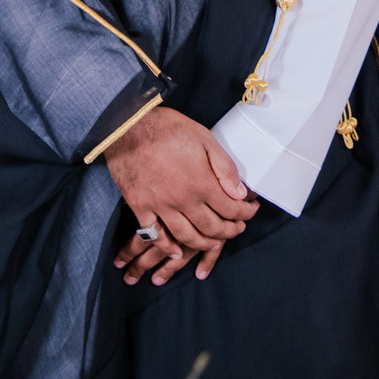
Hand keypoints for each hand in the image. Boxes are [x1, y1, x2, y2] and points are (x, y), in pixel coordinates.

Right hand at [103, 106, 258, 286]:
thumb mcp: (205, 139)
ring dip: (204, 243)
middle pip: (212, 227)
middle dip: (230, 230)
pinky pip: (155, 235)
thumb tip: (240, 193)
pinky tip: (177, 251)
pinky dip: (167, 247)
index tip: (251, 210)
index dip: (245, 213)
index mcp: (201, 183)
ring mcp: (160, 206)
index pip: (231, 209)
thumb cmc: (167, 128)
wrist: (128, 127)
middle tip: (237, 228)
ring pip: (187, 236)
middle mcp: (183, 200)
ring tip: (214, 242)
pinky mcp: (140, 207)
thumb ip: (224, 168)